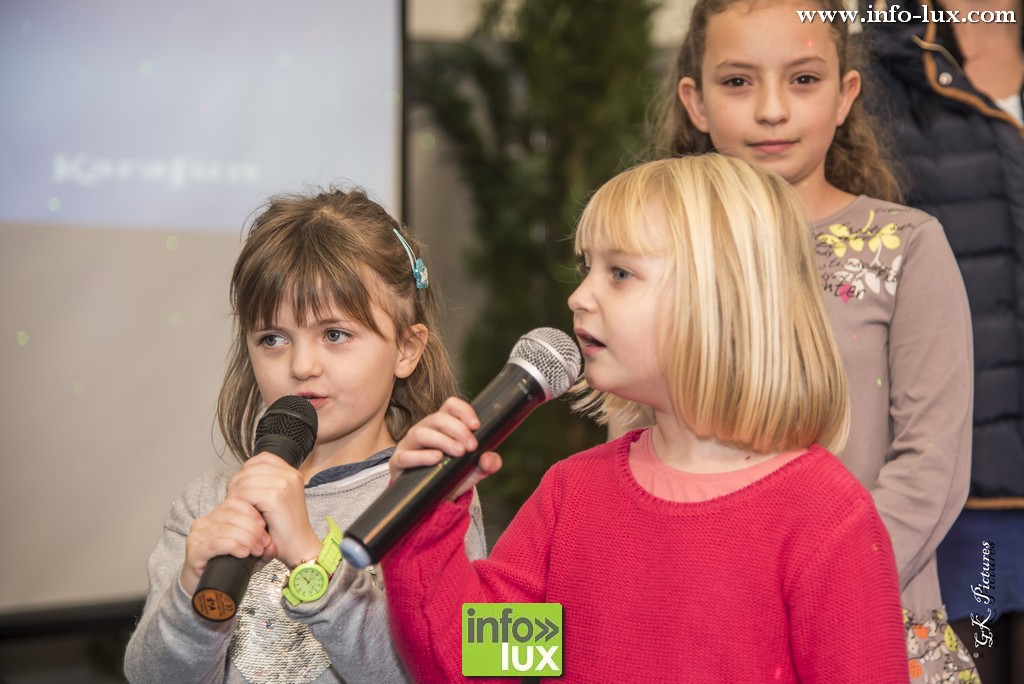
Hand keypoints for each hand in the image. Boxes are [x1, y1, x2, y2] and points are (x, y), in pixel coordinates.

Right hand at [181, 496, 271, 593]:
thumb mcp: (248, 551)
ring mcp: (196, 537)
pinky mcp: (193, 553)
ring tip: (257, 550)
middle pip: (230, 515)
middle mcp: (203, 523)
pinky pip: (215, 544)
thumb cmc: (226, 565)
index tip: (264, 525)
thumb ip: (262, 547)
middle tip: (264, 542)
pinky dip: (233, 546)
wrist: (204, 587)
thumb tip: (272, 546)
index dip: (251, 512)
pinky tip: (243, 553)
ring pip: (224, 529)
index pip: (233, 502)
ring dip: (246, 539)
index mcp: (214, 516)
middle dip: (252, 528)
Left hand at [223, 453, 320, 568]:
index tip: (242, 488)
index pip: (261, 459)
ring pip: (244, 481)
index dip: (246, 471)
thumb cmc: (286, 527)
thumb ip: (266, 482)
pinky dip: (240, 504)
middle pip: (249, 469)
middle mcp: (290, 474)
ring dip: (236, 496)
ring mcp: (284, 484)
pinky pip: (245, 494)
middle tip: (236, 502)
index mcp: (292, 472)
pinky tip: (246, 515)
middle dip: (237, 485)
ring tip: (240, 510)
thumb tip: (242, 475)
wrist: (300, 546)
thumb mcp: (279, 498)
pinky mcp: (275, 497)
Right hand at [390, 396, 502, 500]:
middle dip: (458, 430)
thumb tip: (490, 458)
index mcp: (441, 426)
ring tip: (458, 452)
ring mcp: (409, 445)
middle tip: (472, 446)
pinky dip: (422, 456)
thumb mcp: (471, 470)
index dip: (463, 411)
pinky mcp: (398, 462)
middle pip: (438, 418)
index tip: (476, 426)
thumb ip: (486, 464)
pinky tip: (436, 459)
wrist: (428, 501)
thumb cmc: (449, 478)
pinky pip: (406, 456)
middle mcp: (423, 430)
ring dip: (443, 440)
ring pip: (422, 433)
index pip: (450, 406)